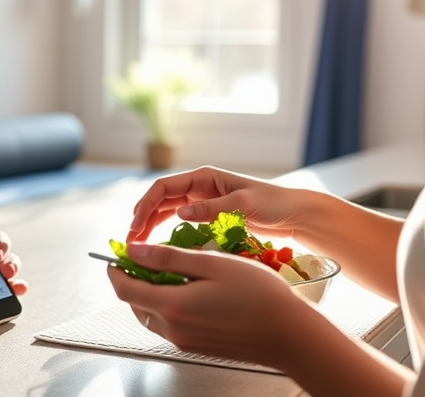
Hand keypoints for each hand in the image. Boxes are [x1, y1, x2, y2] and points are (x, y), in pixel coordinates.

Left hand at [107, 242, 311, 368]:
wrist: (288, 334)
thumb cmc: (259, 295)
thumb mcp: (212, 263)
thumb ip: (168, 257)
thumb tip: (135, 251)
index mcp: (173, 306)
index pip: (124, 288)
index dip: (116, 268)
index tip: (118, 252)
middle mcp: (173, 329)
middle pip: (134, 303)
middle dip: (132, 278)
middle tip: (144, 256)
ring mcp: (184, 341)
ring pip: (150, 313)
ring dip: (150, 291)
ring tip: (169, 267)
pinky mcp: (196, 346)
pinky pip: (168, 323)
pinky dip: (167, 303)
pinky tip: (188, 287)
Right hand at [128, 165, 313, 242]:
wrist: (294, 214)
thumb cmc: (273, 203)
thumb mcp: (243, 205)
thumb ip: (212, 208)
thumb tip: (180, 214)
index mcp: (204, 178)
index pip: (164, 187)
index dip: (145, 205)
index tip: (136, 226)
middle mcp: (200, 187)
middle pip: (160, 199)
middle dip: (142, 218)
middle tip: (130, 242)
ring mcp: (204, 201)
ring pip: (167, 211)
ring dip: (150, 226)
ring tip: (138, 246)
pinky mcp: (210, 216)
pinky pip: (180, 222)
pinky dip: (166, 231)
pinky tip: (158, 245)